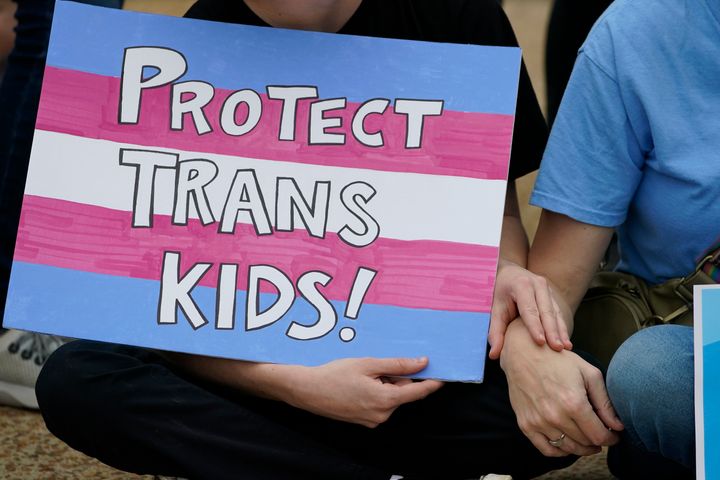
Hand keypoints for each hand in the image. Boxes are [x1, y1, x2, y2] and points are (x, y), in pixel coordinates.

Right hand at [286, 357, 443, 427]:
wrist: (308, 390)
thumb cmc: (335, 374)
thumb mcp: (368, 364)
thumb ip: (398, 365)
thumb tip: (422, 363)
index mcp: (386, 400)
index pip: (418, 392)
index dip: (432, 383)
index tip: (444, 375)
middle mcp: (382, 415)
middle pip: (402, 392)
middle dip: (396, 378)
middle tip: (376, 367)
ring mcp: (373, 420)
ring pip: (391, 397)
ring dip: (384, 384)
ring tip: (363, 375)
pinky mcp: (365, 421)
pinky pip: (380, 404)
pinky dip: (376, 392)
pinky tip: (359, 384)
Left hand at [489, 259, 571, 358]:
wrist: (509, 273)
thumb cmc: (501, 293)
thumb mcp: (495, 309)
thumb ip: (495, 331)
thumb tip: (494, 355)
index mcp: (521, 285)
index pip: (529, 309)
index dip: (535, 326)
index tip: (541, 342)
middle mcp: (537, 285)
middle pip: (546, 311)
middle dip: (553, 331)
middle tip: (557, 349)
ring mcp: (548, 289)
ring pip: (555, 313)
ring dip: (561, 331)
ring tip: (565, 348)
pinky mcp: (553, 296)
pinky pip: (558, 313)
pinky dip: (562, 328)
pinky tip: (565, 342)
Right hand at [500, 322, 622, 456]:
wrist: (523, 353)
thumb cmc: (558, 360)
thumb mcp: (588, 373)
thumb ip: (605, 402)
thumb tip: (618, 426)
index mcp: (574, 403)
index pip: (599, 435)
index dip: (611, 438)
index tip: (614, 435)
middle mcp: (555, 416)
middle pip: (585, 443)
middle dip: (597, 441)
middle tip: (601, 433)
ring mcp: (538, 422)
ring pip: (568, 448)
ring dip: (581, 447)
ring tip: (587, 439)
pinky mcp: (525, 424)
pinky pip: (546, 449)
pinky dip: (560, 451)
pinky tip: (567, 443)